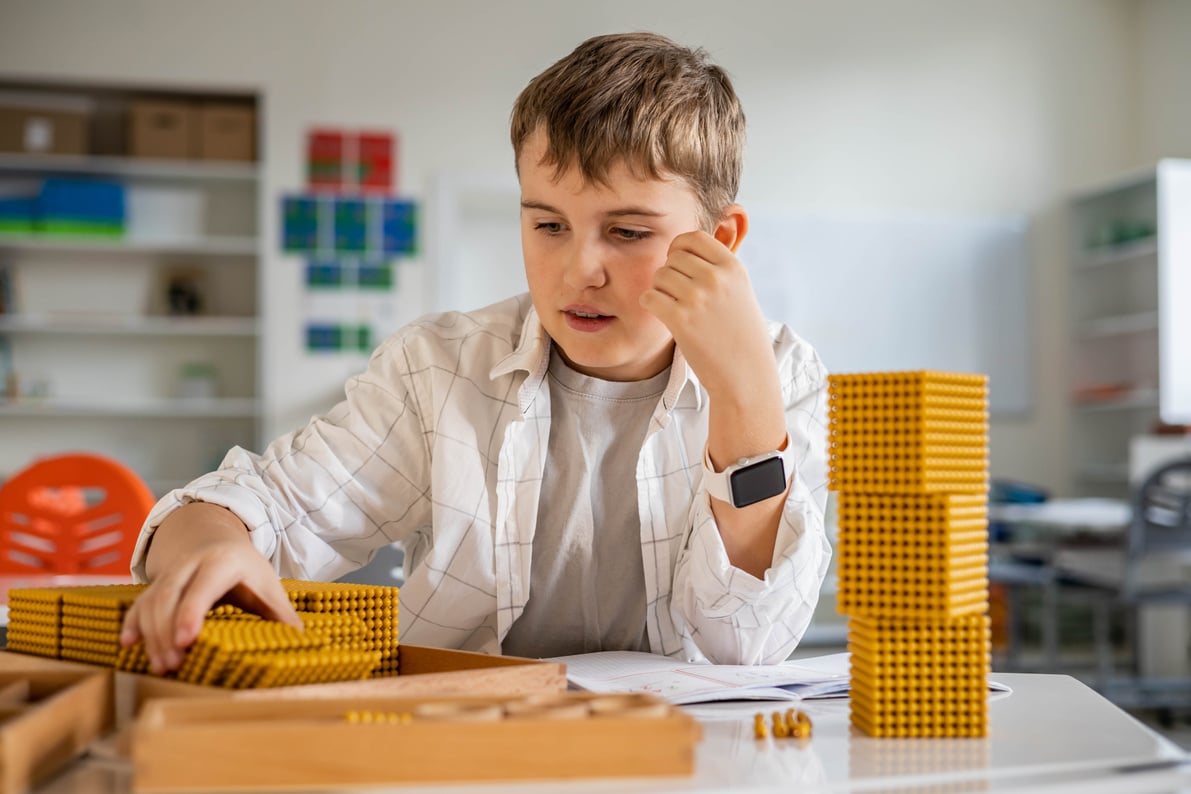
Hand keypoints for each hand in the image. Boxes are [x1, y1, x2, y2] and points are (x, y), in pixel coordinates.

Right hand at [120, 503, 301, 673]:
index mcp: (224, 561)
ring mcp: (170, 572)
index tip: (186, 640)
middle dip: (167, 630)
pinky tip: (128, 645)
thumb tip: (303, 645)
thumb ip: (282, 615)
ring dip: (151, 634)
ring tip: (161, 666)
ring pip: (151, 600)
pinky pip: (138, 602)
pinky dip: (132, 623)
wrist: (217, 540)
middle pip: (170, 594)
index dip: (192, 611)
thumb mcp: (269, 587)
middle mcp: (191, 563)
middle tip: (172, 665)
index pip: (204, 585)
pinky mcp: (155, 584)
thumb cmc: (248, 572)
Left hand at [640, 230, 776, 404]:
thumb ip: (717, 269)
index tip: (678, 264)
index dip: (680, 248)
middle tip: (677, 294)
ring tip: (675, 308)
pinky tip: (663, 316)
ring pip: (659, 276)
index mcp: (733, 267)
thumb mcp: (740, 292)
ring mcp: (697, 298)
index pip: (694, 237)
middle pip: (673, 258)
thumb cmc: (741, 335)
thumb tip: (683, 247)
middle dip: (670, 273)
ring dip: (660, 291)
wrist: (746, 375)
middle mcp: (716, 278)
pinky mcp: (680, 319)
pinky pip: (649, 297)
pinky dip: (651, 305)